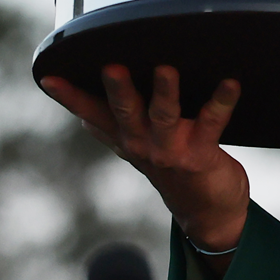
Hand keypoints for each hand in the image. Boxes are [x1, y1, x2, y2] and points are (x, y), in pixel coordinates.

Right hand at [42, 65, 251, 257]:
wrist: (208, 213)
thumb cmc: (173, 169)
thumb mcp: (137, 150)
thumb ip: (111, 131)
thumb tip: (80, 116)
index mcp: (125, 138)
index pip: (91, 114)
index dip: (69, 97)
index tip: (48, 76)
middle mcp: (142, 144)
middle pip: (125, 112)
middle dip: (117, 90)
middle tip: (111, 66)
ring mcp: (171, 150)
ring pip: (164, 116)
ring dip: (165, 93)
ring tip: (166, 70)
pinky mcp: (201, 154)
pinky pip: (212, 122)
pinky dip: (222, 102)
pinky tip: (230, 84)